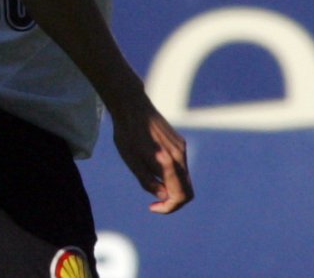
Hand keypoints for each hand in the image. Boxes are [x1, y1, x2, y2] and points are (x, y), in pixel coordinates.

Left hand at [112, 97, 193, 213]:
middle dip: (172, 200)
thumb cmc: (127, 134)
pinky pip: (179, 165)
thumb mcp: (132, 161)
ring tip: (148, 179)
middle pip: (186, 190)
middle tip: (154, 202)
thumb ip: (148, 181)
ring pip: (183, 177)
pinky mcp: (179, 142)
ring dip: (171, 186)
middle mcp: (180, 155)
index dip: (168, 207)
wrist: (131, 106)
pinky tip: (151, 164)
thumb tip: (164, 196)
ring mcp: (181, 147)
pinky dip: (170, 174)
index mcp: (170, 162)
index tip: (152, 206)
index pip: (181, 196)